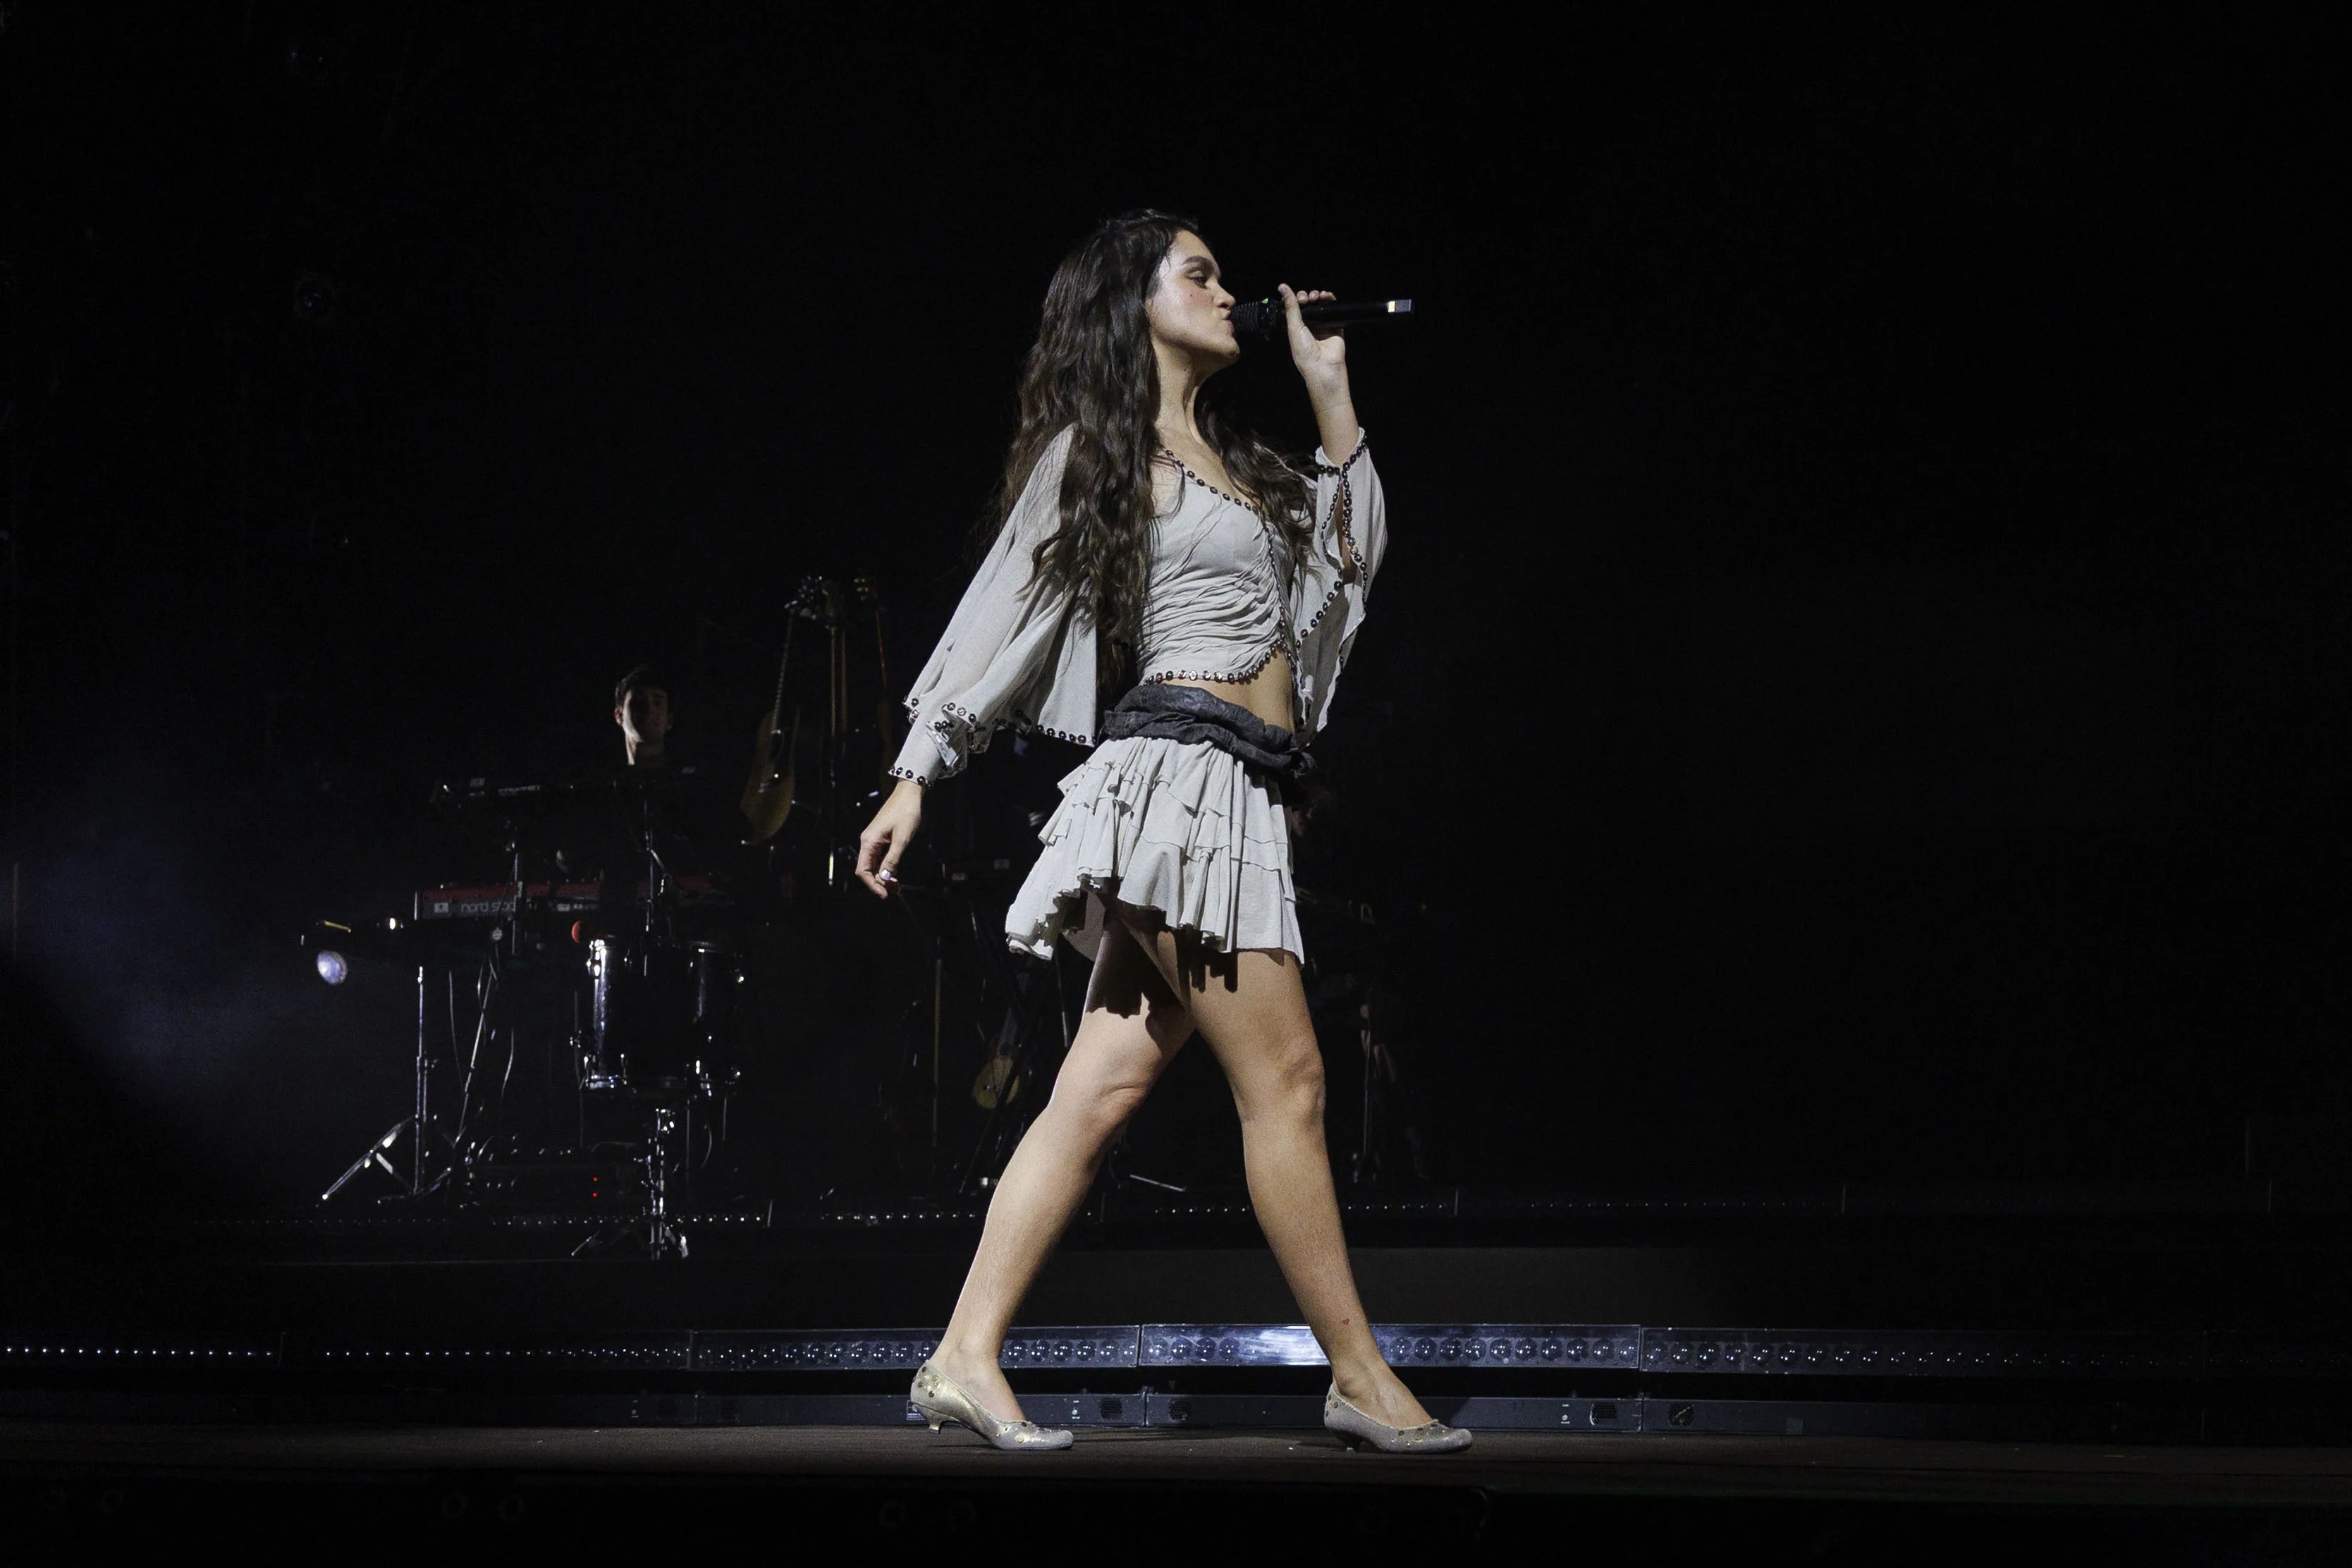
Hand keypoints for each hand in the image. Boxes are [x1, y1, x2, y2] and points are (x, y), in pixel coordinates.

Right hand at [855, 779, 923, 896]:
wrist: (909, 794)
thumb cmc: (906, 813)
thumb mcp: (902, 839)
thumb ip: (892, 860)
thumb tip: (885, 879)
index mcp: (869, 842)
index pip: (863, 870)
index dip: (872, 884)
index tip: (884, 894)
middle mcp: (867, 842)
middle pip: (867, 869)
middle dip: (879, 883)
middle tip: (894, 892)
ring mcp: (873, 840)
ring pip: (874, 865)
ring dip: (883, 877)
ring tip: (896, 887)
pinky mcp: (880, 839)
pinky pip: (879, 858)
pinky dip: (886, 868)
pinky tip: (895, 875)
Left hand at [1280, 283, 1360, 459]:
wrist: (1324, 368)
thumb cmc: (1305, 353)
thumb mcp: (1294, 328)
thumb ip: (1291, 307)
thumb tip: (1282, 287)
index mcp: (1296, 328)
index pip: (1295, 308)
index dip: (1296, 299)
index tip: (1298, 297)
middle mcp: (1309, 326)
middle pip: (1308, 304)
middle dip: (1307, 296)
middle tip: (1308, 298)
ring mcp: (1322, 326)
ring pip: (1320, 305)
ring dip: (1318, 296)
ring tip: (1317, 296)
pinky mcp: (1335, 326)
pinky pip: (1333, 310)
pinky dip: (1331, 301)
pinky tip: (1328, 296)